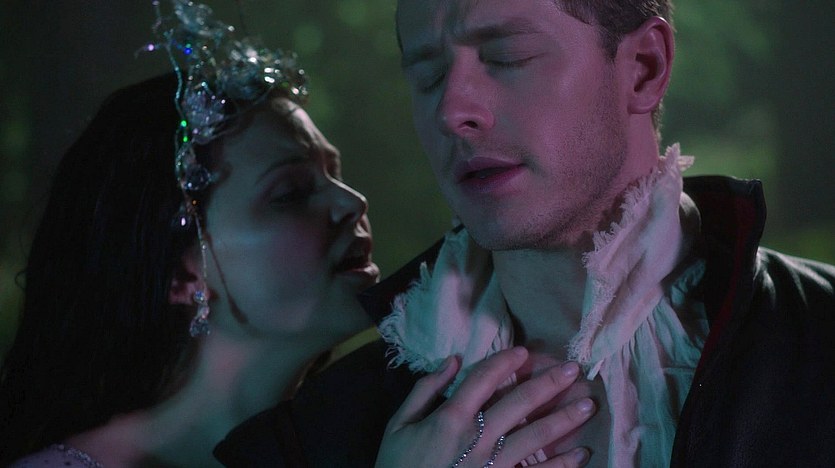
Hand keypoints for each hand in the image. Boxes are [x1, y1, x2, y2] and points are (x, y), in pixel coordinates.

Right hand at [375, 347, 594, 467]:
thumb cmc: (397, 467)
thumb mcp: (398, 425)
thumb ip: (424, 390)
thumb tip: (451, 360)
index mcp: (450, 417)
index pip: (484, 378)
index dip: (505, 361)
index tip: (525, 352)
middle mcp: (477, 438)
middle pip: (519, 403)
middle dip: (548, 384)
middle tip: (574, 369)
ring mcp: (493, 466)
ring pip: (535, 437)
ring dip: (564, 420)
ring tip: (589, 405)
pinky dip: (562, 466)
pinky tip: (582, 454)